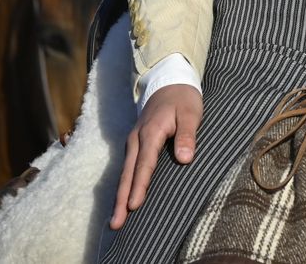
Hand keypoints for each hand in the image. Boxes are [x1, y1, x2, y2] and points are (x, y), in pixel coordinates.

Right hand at [109, 84, 202, 228]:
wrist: (168, 82)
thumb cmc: (182, 99)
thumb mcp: (191, 113)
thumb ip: (187, 135)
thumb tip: (185, 159)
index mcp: (151, 133)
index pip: (145, 164)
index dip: (140, 186)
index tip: (134, 206)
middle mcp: (136, 140)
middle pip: (127, 174)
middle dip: (121, 200)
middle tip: (115, 224)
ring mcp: (132, 143)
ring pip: (124, 174)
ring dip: (119, 196)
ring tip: (115, 221)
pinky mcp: (134, 146)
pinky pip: (127, 169)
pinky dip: (123, 186)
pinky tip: (122, 201)